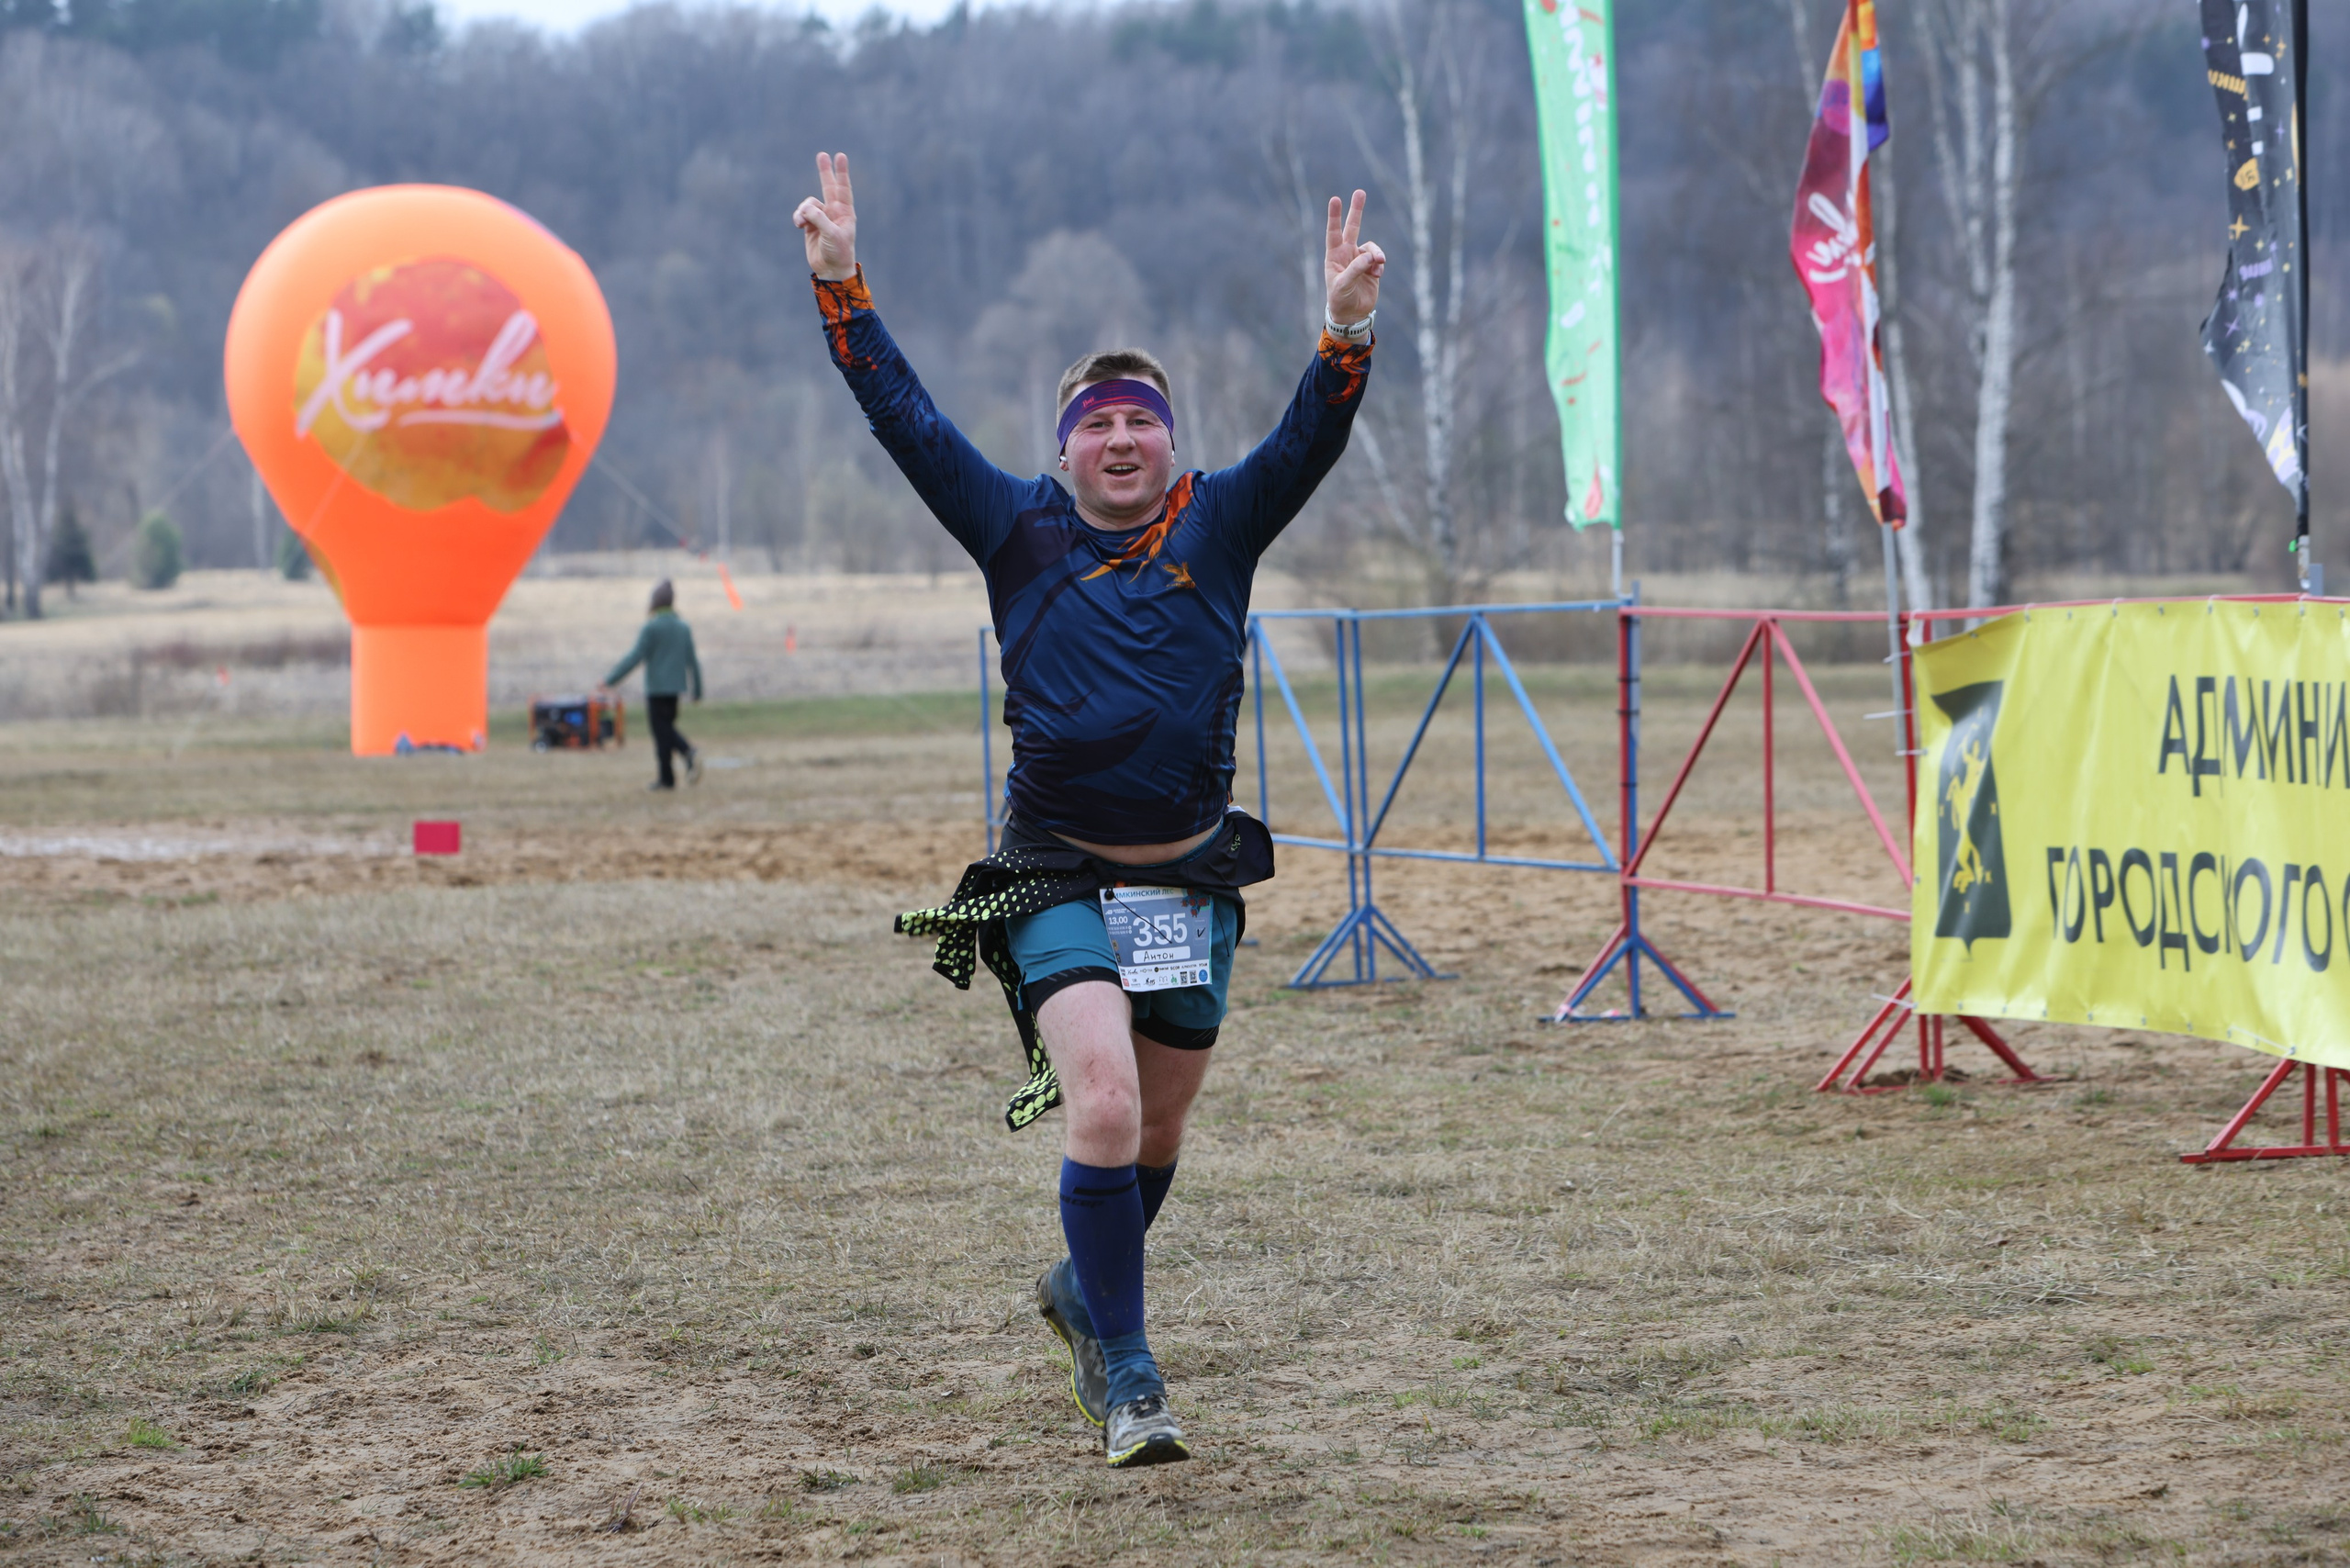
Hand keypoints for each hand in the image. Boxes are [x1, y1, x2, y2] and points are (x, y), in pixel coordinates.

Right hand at [793, 152, 857, 280]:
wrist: (830, 270)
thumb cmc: (837, 252)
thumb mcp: (832, 234)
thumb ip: (819, 218)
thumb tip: (805, 209)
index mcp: (845, 213)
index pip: (843, 189)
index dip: (841, 172)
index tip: (840, 156)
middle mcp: (834, 212)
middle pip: (828, 187)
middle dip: (825, 172)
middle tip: (822, 155)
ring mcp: (821, 218)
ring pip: (809, 204)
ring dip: (804, 211)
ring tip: (802, 223)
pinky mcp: (810, 225)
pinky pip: (801, 213)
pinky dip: (798, 217)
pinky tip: (799, 225)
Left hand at [1324, 190, 1384, 327]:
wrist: (1352, 314)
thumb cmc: (1341, 299)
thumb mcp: (1343, 285)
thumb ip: (1356, 268)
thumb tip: (1371, 255)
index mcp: (1334, 256)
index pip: (1334, 232)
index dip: (1335, 216)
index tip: (1335, 199)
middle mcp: (1347, 254)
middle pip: (1352, 227)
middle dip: (1356, 210)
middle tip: (1360, 192)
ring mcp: (1360, 259)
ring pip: (1372, 247)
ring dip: (1377, 253)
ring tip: (1379, 264)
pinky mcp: (1372, 267)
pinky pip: (1379, 259)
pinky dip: (1380, 265)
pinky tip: (1378, 274)